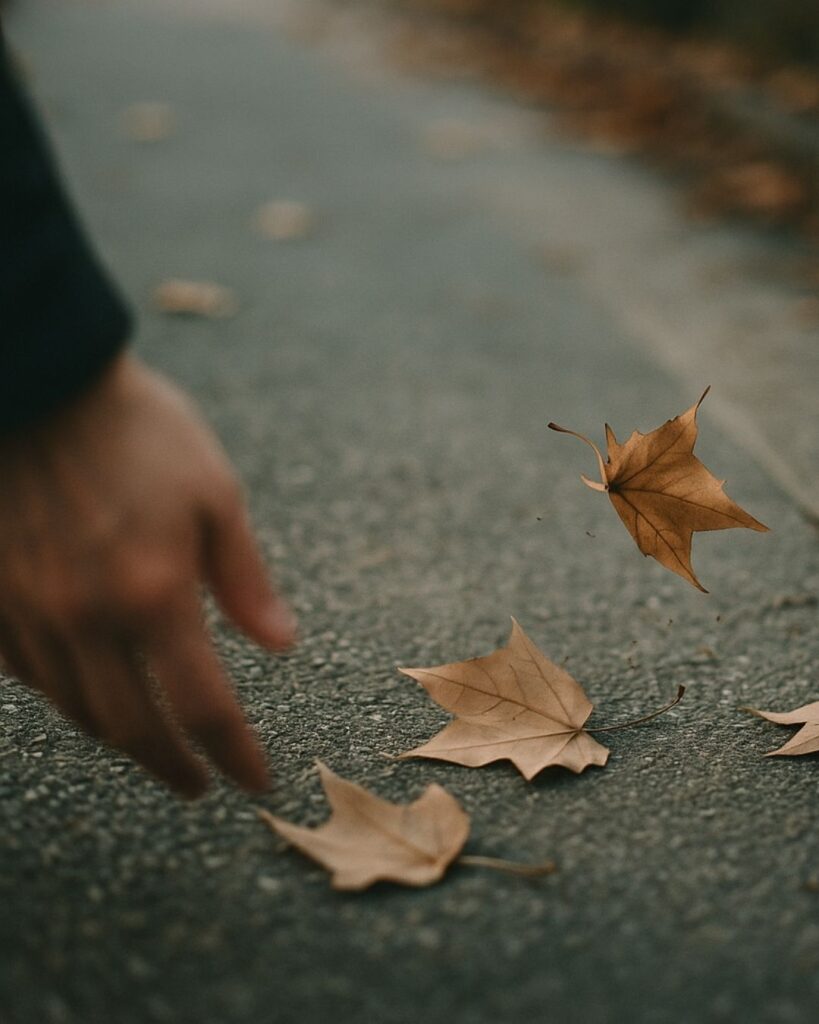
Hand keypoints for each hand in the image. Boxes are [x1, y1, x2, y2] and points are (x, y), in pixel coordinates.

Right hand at [0, 353, 295, 796]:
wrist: (40, 379)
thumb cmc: (140, 431)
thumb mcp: (215, 494)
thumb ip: (246, 580)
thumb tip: (282, 645)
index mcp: (154, 595)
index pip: (203, 709)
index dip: (234, 755)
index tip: (254, 780)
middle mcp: (86, 619)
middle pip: (132, 729)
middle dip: (173, 766)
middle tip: (199, 782)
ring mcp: (29, 611)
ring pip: (74, 709)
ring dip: (119, 739)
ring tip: (151, 746)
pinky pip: (24, 672)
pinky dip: (62, 695)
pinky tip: (82, 690)